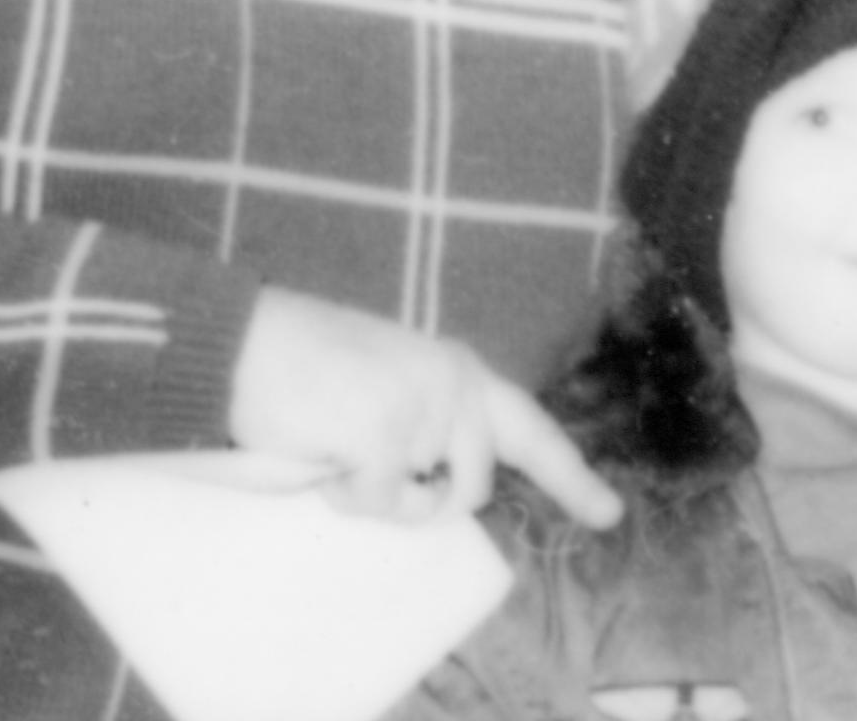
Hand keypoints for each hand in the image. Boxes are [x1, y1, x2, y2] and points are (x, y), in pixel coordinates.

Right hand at [228, 287, 621, 530]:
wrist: (246, 342)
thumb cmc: (309, 371)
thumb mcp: (392, 390)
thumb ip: (433, 432)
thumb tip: (449, 492)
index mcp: (463, 373)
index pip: (532, 432)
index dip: (573, 478)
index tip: (611, 514)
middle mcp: (460, 385)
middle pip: (475, 488)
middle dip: (429, 504)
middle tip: (369, 478)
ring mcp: (429, 408)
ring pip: (423, 506)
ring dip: (378, 499)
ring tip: (339, 450)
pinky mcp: (389, 433)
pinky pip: (380, 504)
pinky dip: (344, 495)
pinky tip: (322, 452)